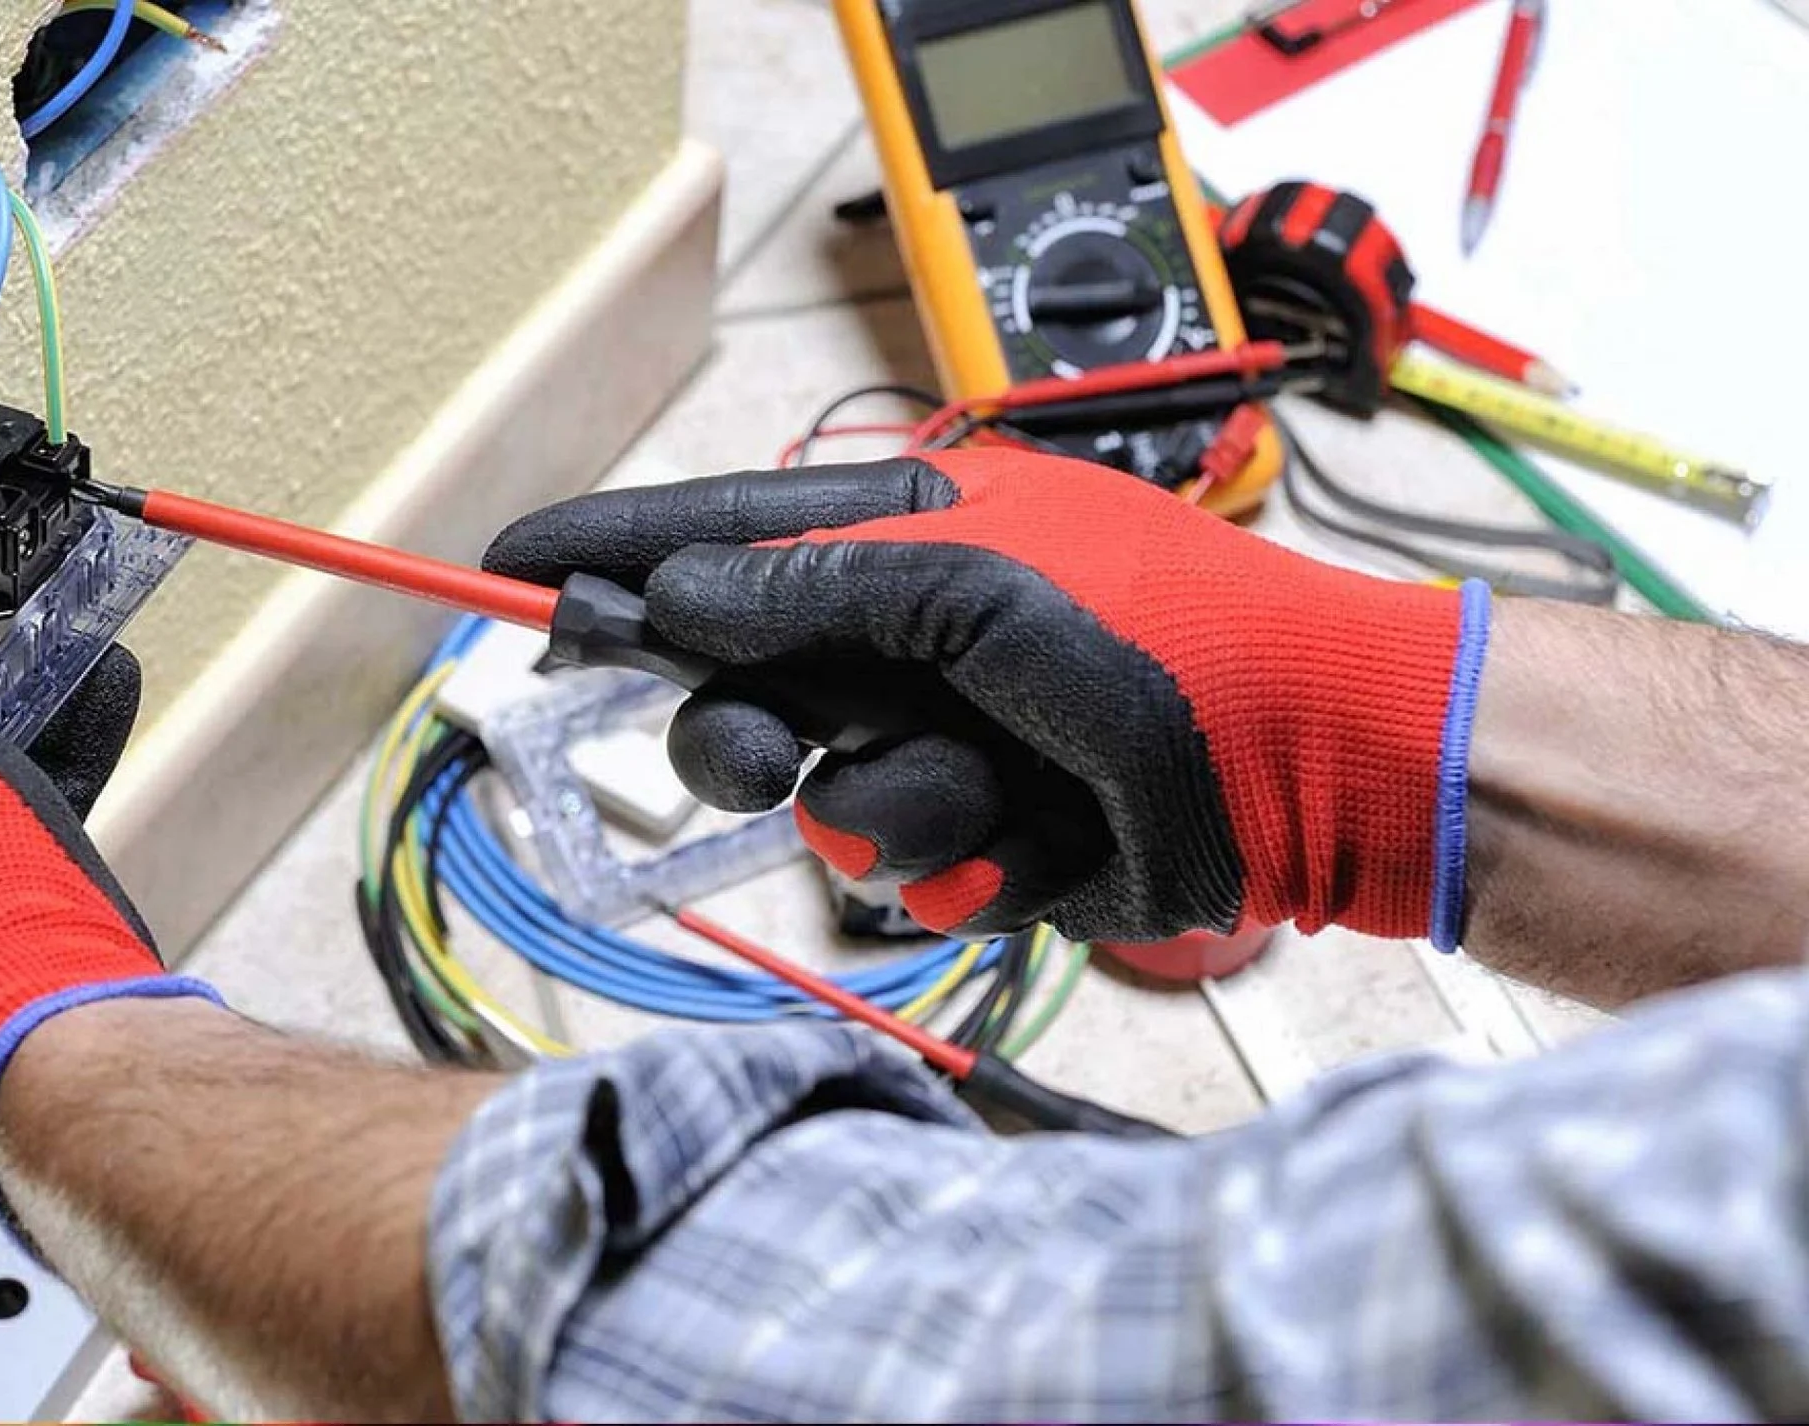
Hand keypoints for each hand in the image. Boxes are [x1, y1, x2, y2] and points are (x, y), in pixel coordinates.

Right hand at [485, 450, 1488, 946]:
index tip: (508, 567)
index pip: (719, 532)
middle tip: (765, 757)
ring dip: (900, 809)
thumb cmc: (1171, 642)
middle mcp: (911, 636)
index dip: (611, 552)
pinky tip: (1041, 840)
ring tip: (994, 794)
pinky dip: (967, 862)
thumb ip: (814, 590)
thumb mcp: (981, 591)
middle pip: (736, 688)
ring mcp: (945, 737)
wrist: (1316, 766)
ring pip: (817, 799)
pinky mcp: (983, 834)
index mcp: (907, 536)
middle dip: (742, 734)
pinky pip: (900, 866)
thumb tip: (678, 592)